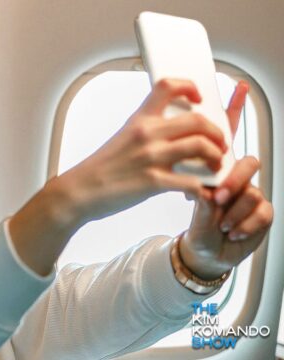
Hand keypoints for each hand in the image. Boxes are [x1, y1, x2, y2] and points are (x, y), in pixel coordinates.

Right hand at [10, 79, 235, 276]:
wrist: (80, 190)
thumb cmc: (100, 168)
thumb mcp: (122, 138)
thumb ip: (145, 131)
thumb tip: (168, 131)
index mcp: (139, 120)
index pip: (169, 87)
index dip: (190, 87)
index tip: (199, 98)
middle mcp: (147, 134)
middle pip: (198, 120)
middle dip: (218, 132)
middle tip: (220, 144)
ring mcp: (151, 158)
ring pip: (201, 147)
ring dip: (215, 157)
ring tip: (214, 165)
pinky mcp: (153, 182)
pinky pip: (191, 182)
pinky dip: (202, 189)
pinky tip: (198, 192)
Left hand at [179, 82, 273, 279]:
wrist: (201, 254)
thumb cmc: (192, 222)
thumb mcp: (183, 195)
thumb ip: (183, 172)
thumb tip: (175, 154)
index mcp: (214, 168)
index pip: (223, 135)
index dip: (233, 110)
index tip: (237, 86)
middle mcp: (235, 179)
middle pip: (245, 163)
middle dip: (232, 179)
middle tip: (217, 195)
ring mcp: (250, 196)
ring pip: (253, 190)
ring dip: (235, 206)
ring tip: (220, 220)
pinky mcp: (260, 218)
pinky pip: (261, 214)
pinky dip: (243, 225)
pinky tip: (231, 232)